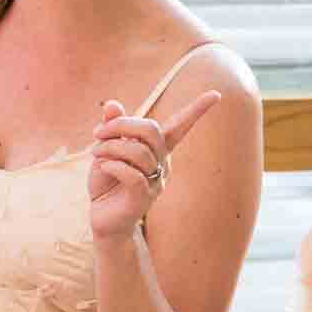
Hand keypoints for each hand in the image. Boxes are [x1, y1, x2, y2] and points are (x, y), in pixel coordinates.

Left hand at [87, 89, 220, 245]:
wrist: (103, 218)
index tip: (216, 93)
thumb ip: (112, 128)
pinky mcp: (143, 198)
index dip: (197, 110)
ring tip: (95, 154)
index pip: (181, 126)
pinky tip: (103, 167)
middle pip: (151, 130)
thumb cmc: (107, 182)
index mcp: (157, 149)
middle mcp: (161, 163)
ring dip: (110, 147)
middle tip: (98, 132)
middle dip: (121, 125)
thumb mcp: (106, 150)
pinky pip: (133, 175)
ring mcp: (155, 182)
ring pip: (138, 152)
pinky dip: (113, 166)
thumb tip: (112, 104)